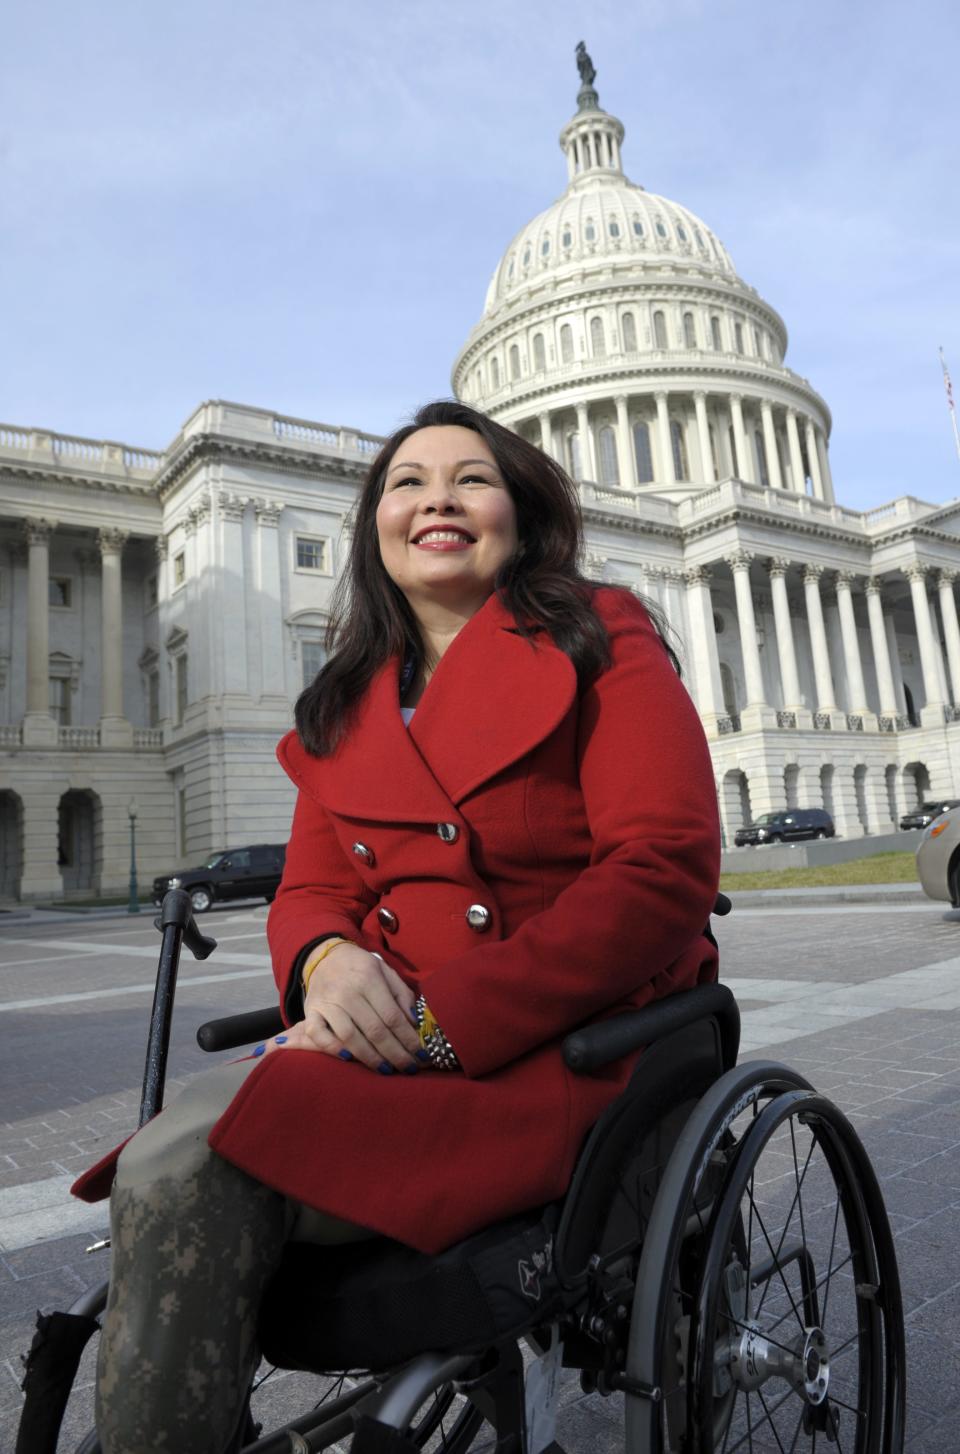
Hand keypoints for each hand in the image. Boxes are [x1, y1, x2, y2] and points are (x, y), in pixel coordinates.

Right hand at [256, 943, 422, 1073]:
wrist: (325, 956)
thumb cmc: (361, 968)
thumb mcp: (386, 972)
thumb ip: (402, 995)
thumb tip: (414, 1023)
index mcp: (369, 978)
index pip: (392, 1016)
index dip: (408, 1038)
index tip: (421, 1054)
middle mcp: (347, 991)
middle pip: (374, 1030)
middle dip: (395, 1054)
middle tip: (409, 1069)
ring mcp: (327, 1002)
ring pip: (350, 1036)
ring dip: (370, 1058)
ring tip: (386, 1070)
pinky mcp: (310, 1011)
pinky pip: (318, 1034)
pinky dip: (333, 1048)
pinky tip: (349, 1058)